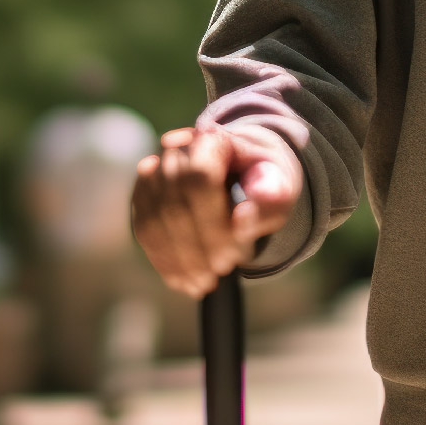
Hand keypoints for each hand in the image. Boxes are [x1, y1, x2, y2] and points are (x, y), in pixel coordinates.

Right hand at [131, 125, 303, 297]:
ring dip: (178, 260)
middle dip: (195, 248)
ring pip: (154, 221)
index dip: (211, 223)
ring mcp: (155, 174)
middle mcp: (177, 151)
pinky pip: (145, 232)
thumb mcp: (282, 184)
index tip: (230, 256)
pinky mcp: (144, 197)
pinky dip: (164, 261)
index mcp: (213, 140)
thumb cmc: (265, 178)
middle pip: (174, 205)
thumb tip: (247, 210)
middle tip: (220, 273)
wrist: (246, 170)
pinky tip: (183, 281)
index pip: (200, 179)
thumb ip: (272, 194)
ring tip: (203, 284)